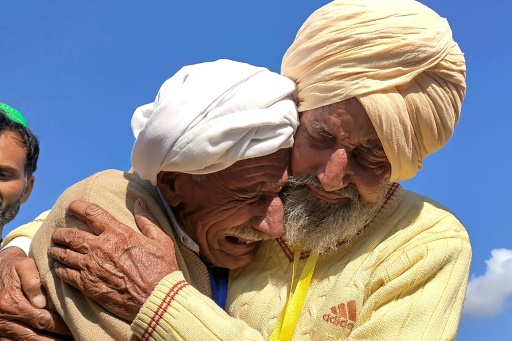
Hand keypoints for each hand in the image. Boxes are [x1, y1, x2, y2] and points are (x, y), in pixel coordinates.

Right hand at [0, 247, 71, 339]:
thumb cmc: (15, 269)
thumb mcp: (24, 267)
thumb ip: (33, 281)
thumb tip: (41, 302)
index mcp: (11, 303)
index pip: (41, 320)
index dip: (59, 326)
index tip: (74, 328)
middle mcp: (4, 319)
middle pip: (34, 336)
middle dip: (55, 339)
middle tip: (73, 338)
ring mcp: (1, 328)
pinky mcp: (0, 333)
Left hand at [49, 199, 177, 321]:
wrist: (157, 299)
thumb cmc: (162, 269)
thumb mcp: (161, 240)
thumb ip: (147, 220)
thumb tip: (139, 202)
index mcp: (118, 233)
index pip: (91, 213)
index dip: (77, 207)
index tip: (72, 207)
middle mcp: (101, 247)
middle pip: (70, 234)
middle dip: (61, 232)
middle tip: (58, 233)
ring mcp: (91, 267)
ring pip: (63, 254)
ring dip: (57, 250)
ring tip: (55, 248)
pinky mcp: (87, 285)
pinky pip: (65, 274)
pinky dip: (60, 269)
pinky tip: (60, 268)